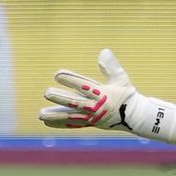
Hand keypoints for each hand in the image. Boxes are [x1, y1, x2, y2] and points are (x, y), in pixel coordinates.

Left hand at [39, 49, 175, 140]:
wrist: (134, 117)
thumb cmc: (126, 95)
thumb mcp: (121, 78)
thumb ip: (111, 66)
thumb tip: (103, 51)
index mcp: (103, 94)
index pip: (83, 86)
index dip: (70, 80)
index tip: (57, 75)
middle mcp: (95, 107)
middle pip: (75, 103)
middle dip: (60, 98)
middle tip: (46, 93)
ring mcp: (91, 117)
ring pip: (70, 116)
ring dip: (55, 115)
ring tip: (40, 114)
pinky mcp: (89, 124)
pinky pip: (72, 124)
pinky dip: (59, 123)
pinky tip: (47, 121)